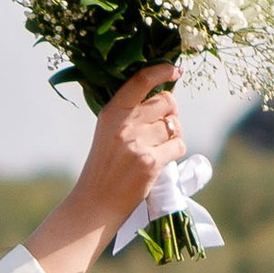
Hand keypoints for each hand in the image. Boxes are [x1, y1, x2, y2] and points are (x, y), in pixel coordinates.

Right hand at [24, 65, 189, 272]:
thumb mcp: (108, 133)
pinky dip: (176, 152)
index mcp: (112, 112)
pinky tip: (162, 160)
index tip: (174, 70)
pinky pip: (178, 145)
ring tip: (160, 147)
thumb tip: (163, 98)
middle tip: (163, 127)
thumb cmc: (103, 168)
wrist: (95, 203)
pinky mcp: (150, 162)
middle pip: (166, 102)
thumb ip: (129, 115)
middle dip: (171, 112)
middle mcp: (125, 123)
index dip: (162, 70)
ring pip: (175, 125)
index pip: (141, 80)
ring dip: (173, 134)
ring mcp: (138, 143)